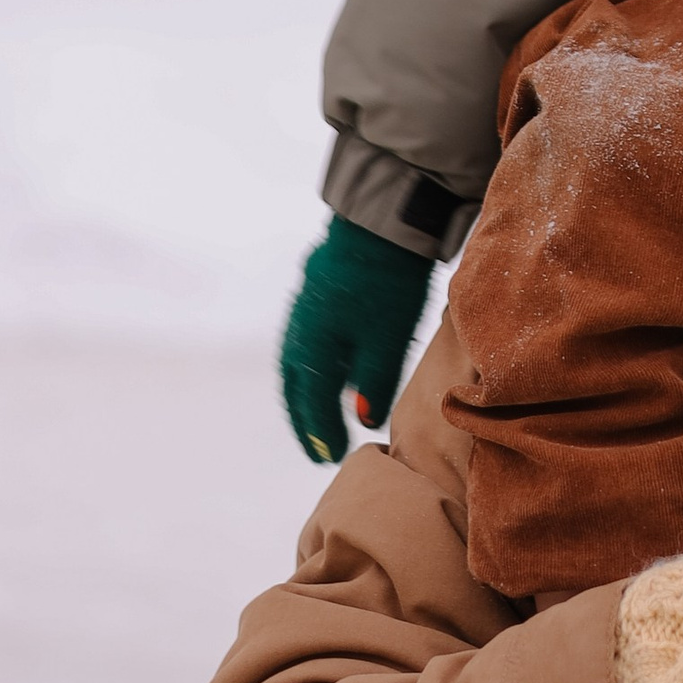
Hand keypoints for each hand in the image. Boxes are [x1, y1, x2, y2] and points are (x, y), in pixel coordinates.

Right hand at [277, 217, 435, 464]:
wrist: (382, 225)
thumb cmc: (388, 284)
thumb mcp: (388, 340)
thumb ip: (373, 381)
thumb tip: (362, 418)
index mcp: (312, 347)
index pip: (310, 401)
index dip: (320, 431)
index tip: (330, 456)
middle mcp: (299, 331)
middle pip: (295, 387)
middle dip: (305, 420)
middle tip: (317, 448)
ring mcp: (303, 310)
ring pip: (295, 366)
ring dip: (303, 396)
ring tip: (317, 418)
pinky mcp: (314, 295)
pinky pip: (302, 344)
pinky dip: (308, 369)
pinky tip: (326, 373)